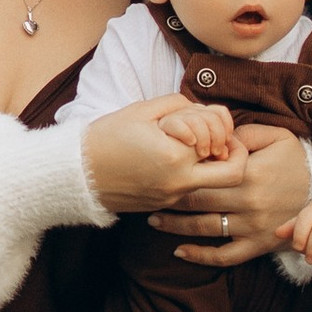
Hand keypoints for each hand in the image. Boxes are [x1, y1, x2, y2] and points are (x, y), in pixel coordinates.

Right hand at [79, 94, 255, 217]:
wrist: (76, 175)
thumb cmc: (106, 137)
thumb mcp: (143, 110)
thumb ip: (180, 106)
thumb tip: (204, 112)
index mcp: (175, 156)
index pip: (219, 135)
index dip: (213, 120)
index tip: (198, 117)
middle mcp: (180, 182)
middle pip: (235, 173)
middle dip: (235, 150)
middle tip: (218, 137)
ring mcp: (173, 198)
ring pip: (218, 185)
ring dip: (214, 163)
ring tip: (196, 146)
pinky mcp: (165, 205)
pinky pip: (194, 190)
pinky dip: (195, 173)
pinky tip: (177, 158)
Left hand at [146, 124, 311, 268]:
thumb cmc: (296, 161)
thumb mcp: (275, 137)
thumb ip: (243, 134)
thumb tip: (213, 135)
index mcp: (250, 172)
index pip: (205, 173)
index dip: (180, 171)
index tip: (161, 167)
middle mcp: (249, 202)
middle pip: (198, 201)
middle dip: (170, 198)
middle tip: (147, 192)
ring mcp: (252, 227)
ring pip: (204, 229)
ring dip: (175, 226)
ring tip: (154, 219)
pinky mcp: (257, 246)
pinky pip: (224, 257)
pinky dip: (200, 257)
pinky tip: (179, 252)